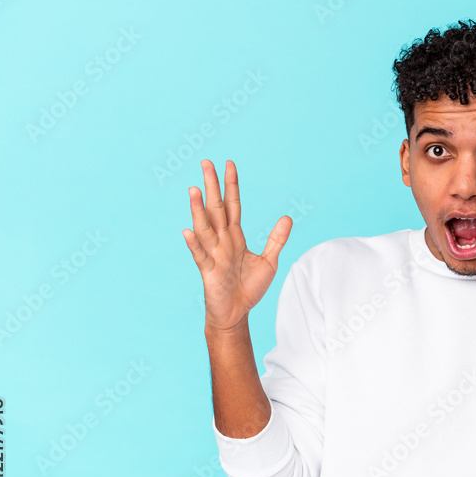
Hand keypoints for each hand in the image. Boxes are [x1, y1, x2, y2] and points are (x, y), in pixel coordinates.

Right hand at [182, 159, 291, 332]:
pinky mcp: (208, 272)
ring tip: (193, 190)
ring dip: (198, 210)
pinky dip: (194, 244)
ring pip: (205, 228)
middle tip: (206, 163)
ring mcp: (213, 255)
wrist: (237, 314)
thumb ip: (276, 239)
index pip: (233, 205)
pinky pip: (200, 256)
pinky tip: (188, 231)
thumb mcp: (269, 261)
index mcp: (235, 237)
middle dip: (212, 187)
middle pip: (216, 209)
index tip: (229, 164)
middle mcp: (222, 242)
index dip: (232, 186)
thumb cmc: (249, 287)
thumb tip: (287, 217)